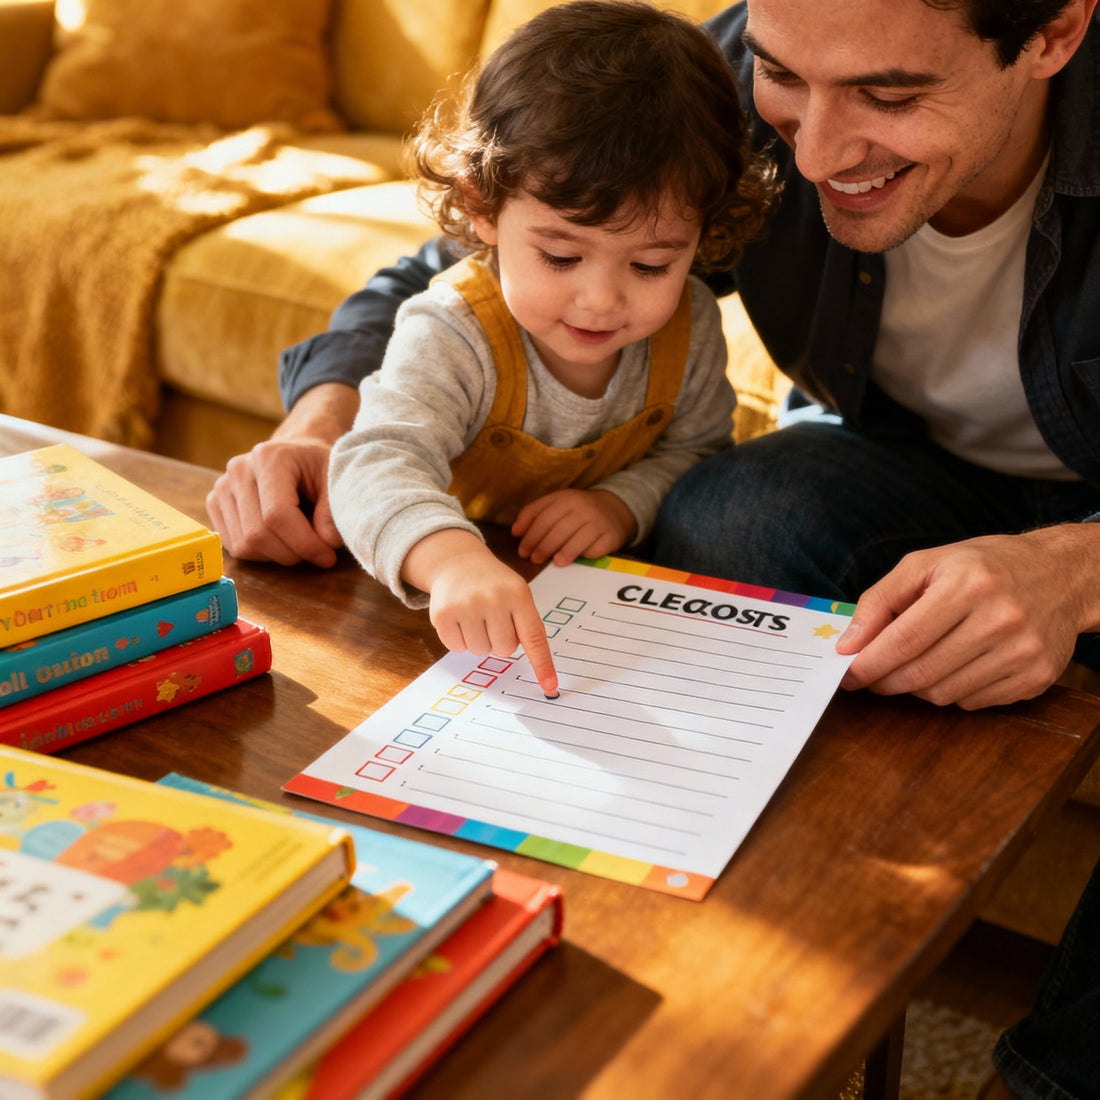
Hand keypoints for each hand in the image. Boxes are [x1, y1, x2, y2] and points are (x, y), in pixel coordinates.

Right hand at [205, 383, 356, 567]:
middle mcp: (238, 470)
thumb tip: (327, 542)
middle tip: (318, 553)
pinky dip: (261, 554)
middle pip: (257, 534)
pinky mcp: (215, 503)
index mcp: (269, 458)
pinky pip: (234, 546)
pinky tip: (280, 539)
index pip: (277, 514)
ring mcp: (222, 487)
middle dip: (293, 554)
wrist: (295, 456)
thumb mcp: (337, 480)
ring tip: (300, 543)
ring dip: (278, 556)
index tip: (328, 556)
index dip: (304, 543)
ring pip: (244, 545)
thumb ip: (333, 511)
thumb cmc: (318, 467)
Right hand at [403, 530, 558, 695]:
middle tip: (493, 620)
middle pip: (504, 650)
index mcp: (518, 594)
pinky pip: (456, 648)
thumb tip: (539, 664)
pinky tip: (459, 618)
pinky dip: (459, 639)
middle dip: (499, 641)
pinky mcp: (443, 614)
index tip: (550, 687)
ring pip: (480, 651)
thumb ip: (528, 624)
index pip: (533, 637)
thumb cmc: (493, 584)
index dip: (542, 665)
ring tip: (476, 616)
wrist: (457, 562)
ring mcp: (466, 605)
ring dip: (479, 640)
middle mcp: (493, 598)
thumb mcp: (518, 593)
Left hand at [512, 489, 636, 564]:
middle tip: (534, 559)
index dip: (530, 536)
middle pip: (558, 530)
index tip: (522, 550)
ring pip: (577, 540)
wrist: (614, 509)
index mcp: (566, 498)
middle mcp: (583, 508)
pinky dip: (584, 556)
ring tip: (553, 563)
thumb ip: (533, 514)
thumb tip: (515, 532)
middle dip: (543, 547)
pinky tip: (576, 561)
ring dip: (562, 554)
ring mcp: (599, 522)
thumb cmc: (577, 510)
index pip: (544, 518)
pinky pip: (595, 549)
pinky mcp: (611, 536)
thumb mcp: (556, 504)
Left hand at [835, 526, 1099, 708]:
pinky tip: (953, 668)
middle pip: (922, 673)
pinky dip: (951, 692)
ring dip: (916, 687)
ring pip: (944, 694)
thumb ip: (880, 600)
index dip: (869, 663)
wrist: (1061, 575)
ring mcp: (1023, 652)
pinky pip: (973, 702)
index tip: (846, 674)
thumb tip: (848, 645)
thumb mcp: (927, 563)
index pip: (904, 640)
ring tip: (914, 666)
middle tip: (871, 677)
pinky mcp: (1037, 678)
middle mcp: (1001, 618)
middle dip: (885, 681)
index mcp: (968, 584)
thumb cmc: (982, 567)